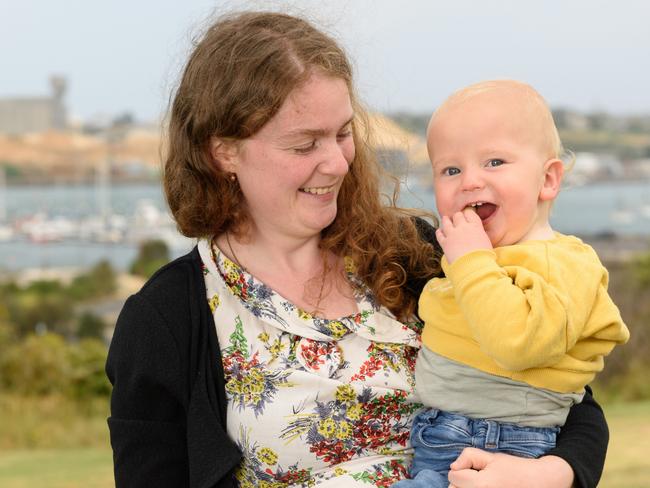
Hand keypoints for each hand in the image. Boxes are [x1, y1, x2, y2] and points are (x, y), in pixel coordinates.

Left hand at [436, 209, 491, 263]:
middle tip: (456, 219)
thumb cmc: (484, 256)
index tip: (466, 216)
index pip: (470, 213)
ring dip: (446, 220)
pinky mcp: (444, 243)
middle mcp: (463, 227)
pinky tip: (440, 231)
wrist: (474, 266)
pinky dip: (439, 232)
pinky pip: (439, 234)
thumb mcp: (486, 241)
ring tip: (446, 219)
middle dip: (457, 217)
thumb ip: (479, 234)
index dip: (467, 214)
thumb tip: (476, 234)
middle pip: (457, 215)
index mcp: (475, 226)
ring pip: (446, 222)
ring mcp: (452, 234)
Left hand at [447, 448, 573, 487]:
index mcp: (481, 484)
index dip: (461, 469)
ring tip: (482, 485)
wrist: (540, 483)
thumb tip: (453, 467)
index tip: (474, 469)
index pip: (453, 477)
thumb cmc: (515, 469)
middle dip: (461, 482)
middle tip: (478, 478)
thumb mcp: (492, 457)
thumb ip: (469, 456)